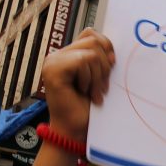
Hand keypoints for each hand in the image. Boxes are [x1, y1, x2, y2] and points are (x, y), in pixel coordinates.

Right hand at [40, 28, 115, 142]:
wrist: (75, 132)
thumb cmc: (87, 109)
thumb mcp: (99, 79)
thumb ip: (101, 61)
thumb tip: (113, 51)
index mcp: (68, 55)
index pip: (91, 34)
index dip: (106, 47)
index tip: (111, 68)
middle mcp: (58, 55)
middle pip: (93, 40)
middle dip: (105, 65)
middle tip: (102, 87)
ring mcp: (53, 61)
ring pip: (91, 52)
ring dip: (98, 75)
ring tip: (93, 93)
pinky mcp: (53, 69)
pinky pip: (83, 61)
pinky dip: (89, 78)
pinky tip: (83, 91)